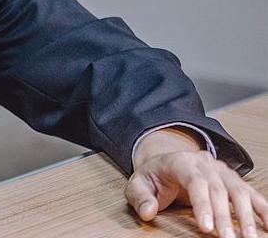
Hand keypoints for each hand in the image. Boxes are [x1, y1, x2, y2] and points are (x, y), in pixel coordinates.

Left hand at [126, 128, 267, 237]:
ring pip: (238, 191)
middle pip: (219, 189)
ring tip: (250, 237)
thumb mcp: (137, 184)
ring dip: (247, 215)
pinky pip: (251, 193)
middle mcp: (205, 163)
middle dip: (224, 216)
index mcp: (180, 161)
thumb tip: (148, 212)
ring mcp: (222, 170)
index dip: (202, 204)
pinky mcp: (233, 180)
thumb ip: (140, 197)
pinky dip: (263, 209)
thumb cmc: (152, 177)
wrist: (165, 162)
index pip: (195, 181)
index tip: (206, 227)